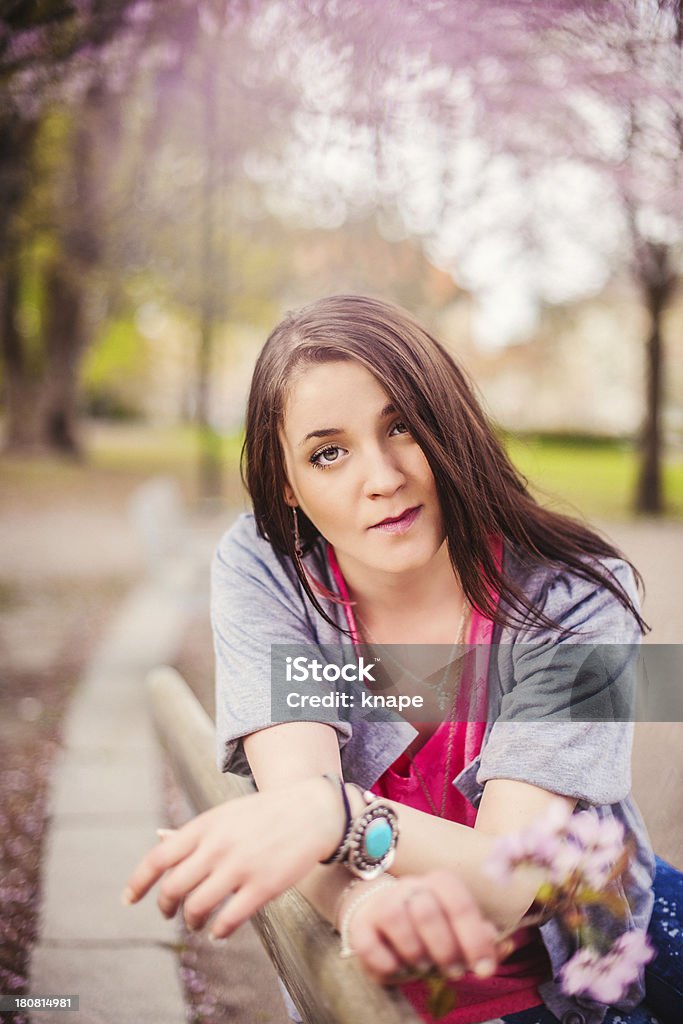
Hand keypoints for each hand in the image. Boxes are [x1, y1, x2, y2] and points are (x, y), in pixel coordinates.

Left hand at [122, 777, 343, 937]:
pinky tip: (220, 930)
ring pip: (197, 907)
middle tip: (169, 913)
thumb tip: (158, 843)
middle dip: (165, 907)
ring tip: (197, 923)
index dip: (138, 882)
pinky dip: (219, 931)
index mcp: (206, 826)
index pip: (159, 858)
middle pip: (173, 888)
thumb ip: (194, 833)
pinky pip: (229, 920)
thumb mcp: (225, 815)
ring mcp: (240, 866)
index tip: (128, 900)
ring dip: (192, 921)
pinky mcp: (263, 886)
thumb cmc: (264, 814)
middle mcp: (218, 846)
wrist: (310, 810)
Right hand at [343, 870, 509, 983]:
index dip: (474, 937)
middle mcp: (409, 887)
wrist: (381, 922)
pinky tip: (398, 968)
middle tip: (452, 971)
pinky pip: (370, 946)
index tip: (484, 969)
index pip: (458, 900)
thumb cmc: (428, 930)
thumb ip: (481, 938)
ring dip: (416, 954)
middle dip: (445, 950)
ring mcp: (381, 903)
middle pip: (428, 910)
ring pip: (398, 921)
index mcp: (438, 884)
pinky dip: (388, 964)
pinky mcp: (359, 927)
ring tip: (424, 966)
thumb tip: (506, 945)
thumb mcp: (457, 932)